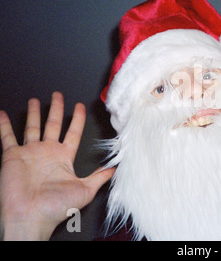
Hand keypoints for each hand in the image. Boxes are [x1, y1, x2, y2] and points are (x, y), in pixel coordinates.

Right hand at [0, 92, 114, 239]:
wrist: (31, 217)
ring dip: (33, 113)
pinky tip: (3, 114)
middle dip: (56, 109)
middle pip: (53, 124)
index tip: (80, 106)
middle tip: (58, 95)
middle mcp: (47, 152)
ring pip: (32, 127)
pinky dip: (4, 125)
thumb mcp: (85, 190)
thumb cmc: (57, 207)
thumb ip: (100, 177)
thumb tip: (116, 168)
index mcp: (63, 157)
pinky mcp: (12, 157)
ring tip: (35, 100)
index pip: (73, 132)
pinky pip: (7, 137)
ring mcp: (30, 153)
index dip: (77, 119)